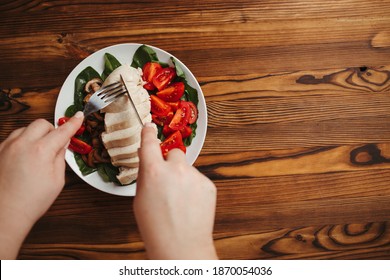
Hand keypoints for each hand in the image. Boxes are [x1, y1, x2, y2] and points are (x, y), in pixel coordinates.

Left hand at [0, 112, 83, 258]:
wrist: (5, 213)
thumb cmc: (31, 201)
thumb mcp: (57, 180)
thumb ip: (60, 157)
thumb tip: (62, 144)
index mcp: (40, 151)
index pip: (62, 131)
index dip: (73, 124)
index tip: (79, 117)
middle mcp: (22, 144)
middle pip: (42, 124)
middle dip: (52, 130)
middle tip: (55, 144)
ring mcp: (7, 146)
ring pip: (26, 128)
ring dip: (36, 135)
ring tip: (38, 152)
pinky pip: (13, 137)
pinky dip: (23, 141)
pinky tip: (26, 156)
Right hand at [134, 123, 217, 259]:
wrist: (181, 245)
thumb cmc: (156, 226)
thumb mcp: (140, 198)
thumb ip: (146, 175)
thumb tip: (147, 161)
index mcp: (154, 171)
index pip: (149, 143)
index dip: (148, 133)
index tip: (150, 127)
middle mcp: (176, 169)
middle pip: (174, 153)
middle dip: (170, 163)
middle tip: (168, 181)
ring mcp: (194, 176)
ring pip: (187, 169)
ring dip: (183, 178)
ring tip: (180, 201)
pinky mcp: (208, 184)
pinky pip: (199, 180)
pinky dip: (194, 188)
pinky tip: (190, 204)